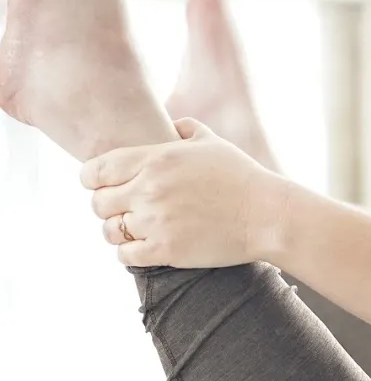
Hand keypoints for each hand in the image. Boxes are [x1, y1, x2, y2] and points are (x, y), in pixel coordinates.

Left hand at [80, 118, 288, 267]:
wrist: (267, 215)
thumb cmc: (242, 177)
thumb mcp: (213, 142)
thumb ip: (186, 128)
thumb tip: (172, 125)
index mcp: (155, 160)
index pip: (95, 171)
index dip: (93, 179)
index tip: (104, 185)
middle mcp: (149, 190)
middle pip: (98, 203)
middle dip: (109, 206)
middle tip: (126, 209)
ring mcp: (156, 222)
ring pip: (110, 230)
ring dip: (119, 230)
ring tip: (136, 229)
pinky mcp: (166, 250)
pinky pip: (125, 255)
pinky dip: (131, 252)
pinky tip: (146, 246)